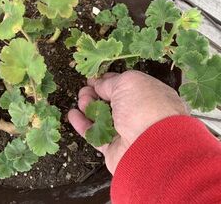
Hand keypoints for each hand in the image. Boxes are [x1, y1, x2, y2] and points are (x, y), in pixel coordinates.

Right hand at [68, 71, 188, 173]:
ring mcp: (126, 131)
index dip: (107, 81)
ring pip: (102, 117)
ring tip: (81, 101)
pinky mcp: (113, 147)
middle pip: (112, 101)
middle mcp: (138, 113)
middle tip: (84, 90)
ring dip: (89, 107)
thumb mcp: (128, 82)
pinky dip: (82, 124)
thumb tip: (99, 84)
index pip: (124, 85)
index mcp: (147, 94)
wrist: (152, 146)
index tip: (92, 79)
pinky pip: (94, 135)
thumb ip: (110, 82)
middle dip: (96, 94)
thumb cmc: (145, 108)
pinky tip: (73, 115)